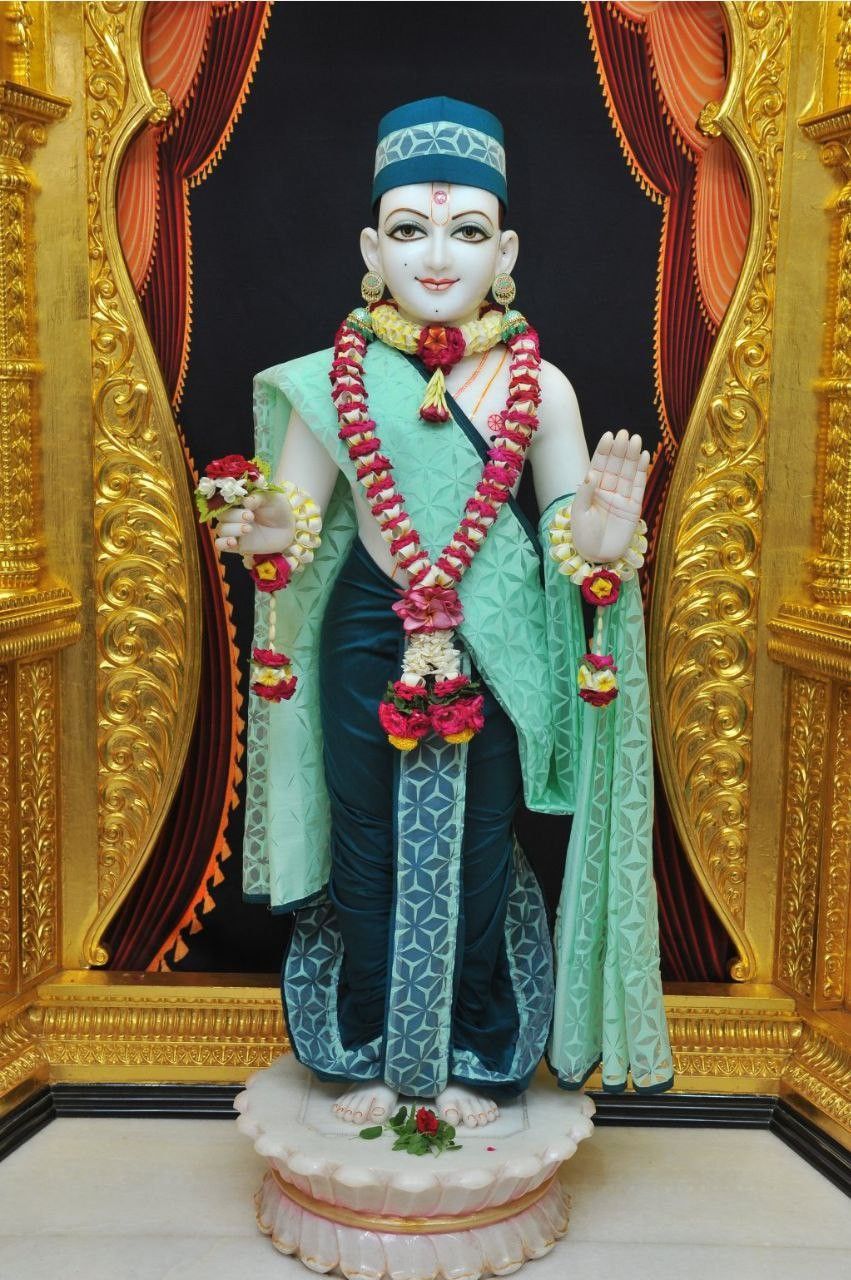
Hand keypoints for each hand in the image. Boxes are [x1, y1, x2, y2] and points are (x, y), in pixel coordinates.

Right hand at [213, 491, 294, 556]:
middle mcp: (233, 515)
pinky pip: (220, 544)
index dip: (232, 502)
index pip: (225, 500)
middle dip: (235, 516)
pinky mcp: (237, 545)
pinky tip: (233, 542)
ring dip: (232, 529)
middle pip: (222, 515)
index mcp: (239, 501)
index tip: (247, 505)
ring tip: (248, 529)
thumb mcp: (272, 498)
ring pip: (221, 529)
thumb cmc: (279, 509)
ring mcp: (234, 530)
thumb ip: (258, 498)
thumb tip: (245, 501)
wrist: (288, 529)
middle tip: (251, 517)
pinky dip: (222, 543)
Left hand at [571, 430, 648, 562]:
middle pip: (615, 466)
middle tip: (624, 433)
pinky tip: (645, 456)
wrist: (596, 557)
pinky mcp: (634, 508)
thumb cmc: (583, 537)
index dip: (604, 451)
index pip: (599, 466)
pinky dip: (643, 472)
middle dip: (620, 450)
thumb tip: (591, 474)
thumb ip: (584, 494)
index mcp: (592, 490)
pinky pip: (639, 487)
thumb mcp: (578, 515)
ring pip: (628, 473)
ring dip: (632, 457)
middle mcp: (607, 491)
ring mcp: (621, 499)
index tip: (609, 436)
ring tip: (636, 439)